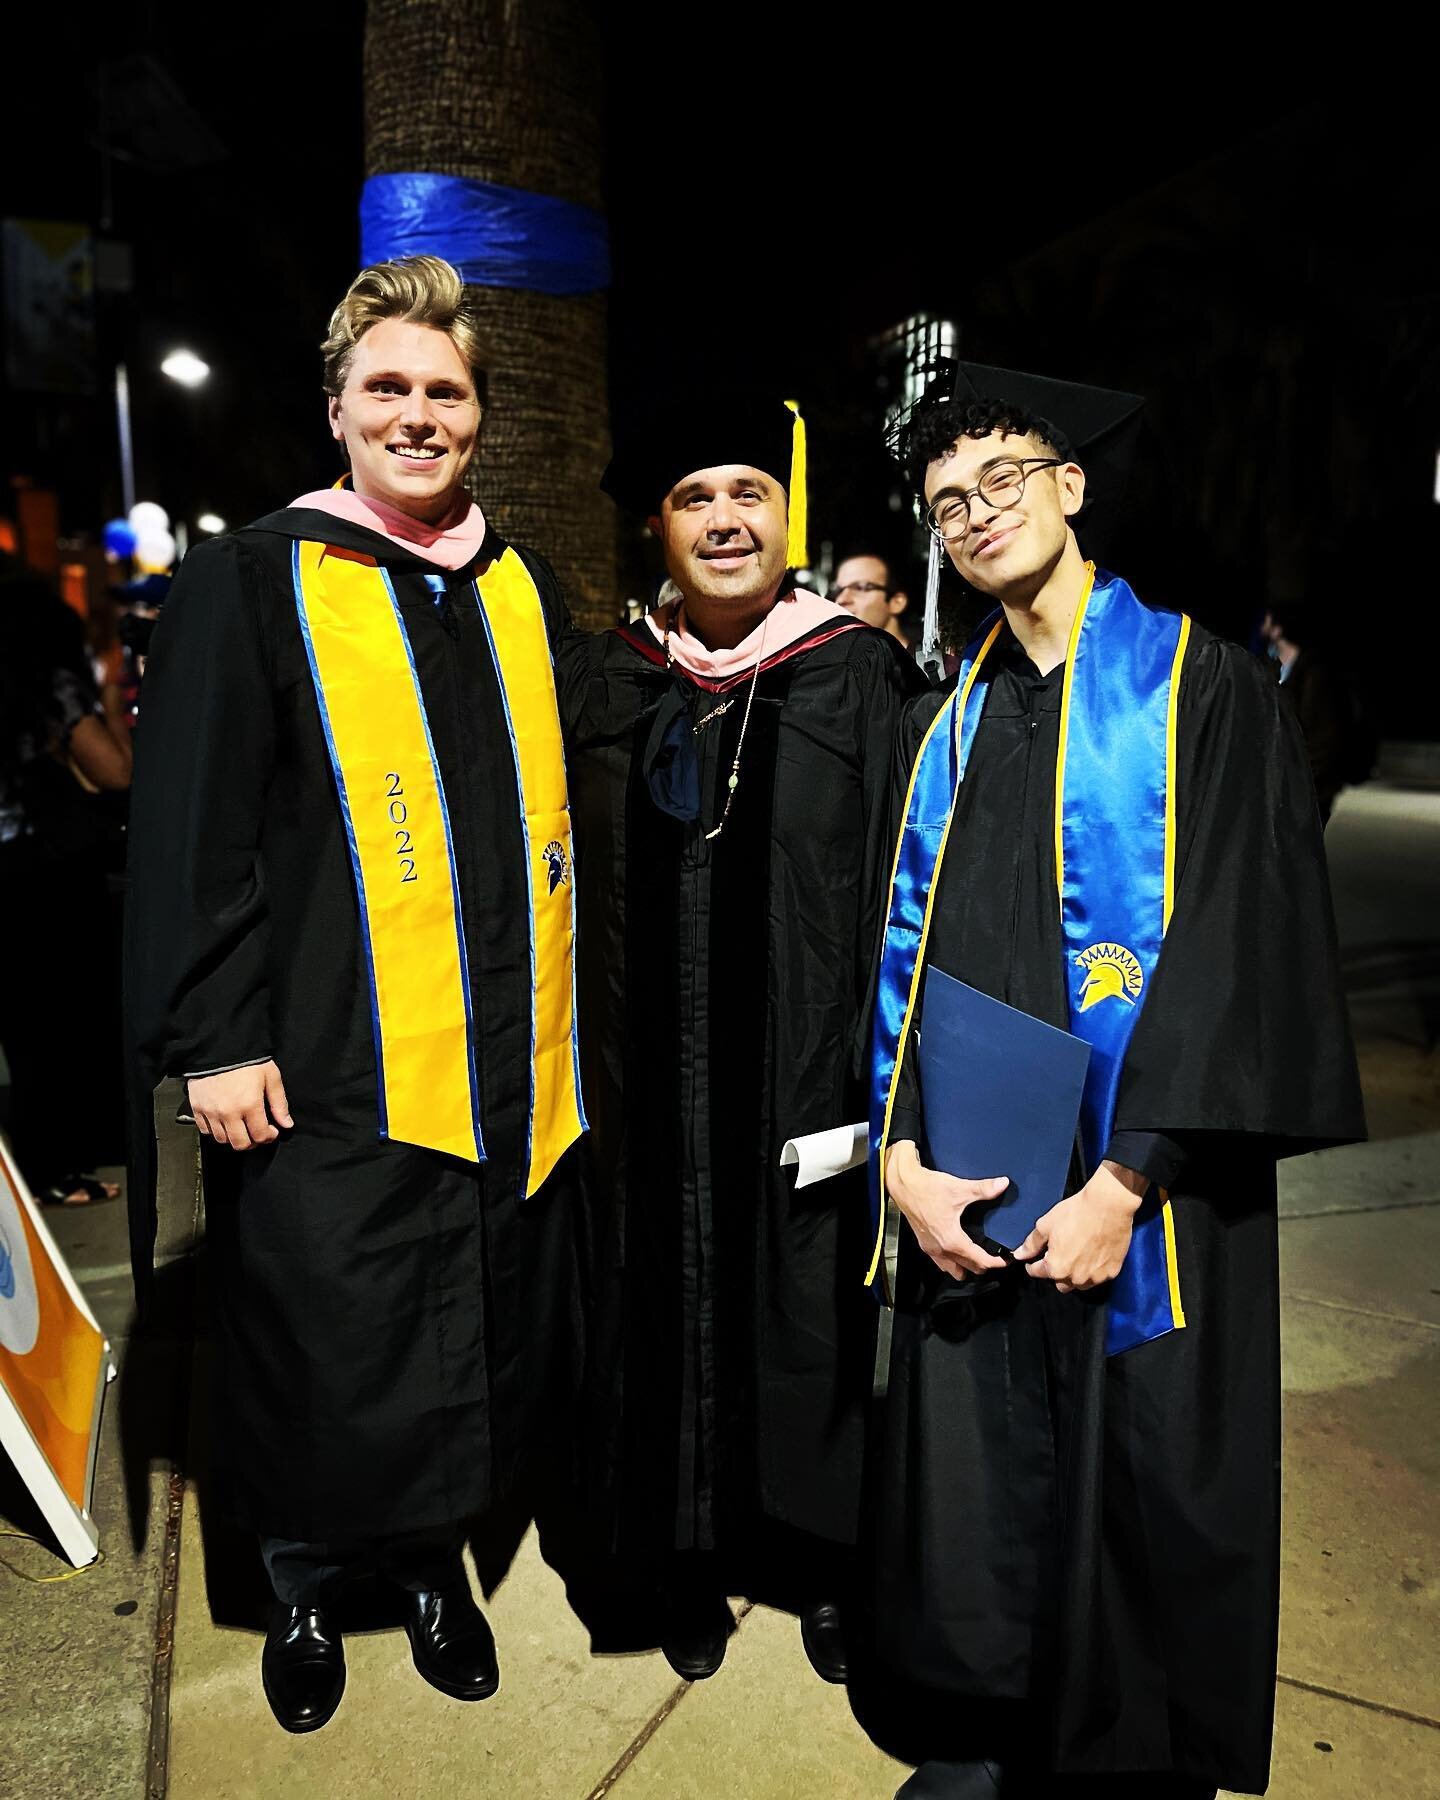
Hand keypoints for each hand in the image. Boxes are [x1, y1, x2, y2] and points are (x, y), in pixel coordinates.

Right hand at [188, 1061, 292, 1150]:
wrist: (218, 1046)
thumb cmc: (246, 1059)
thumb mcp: (271, 1076)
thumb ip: (279, 1103)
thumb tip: (287, 1124)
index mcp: (249, 1105)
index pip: (260, 1136)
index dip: (269, 1137)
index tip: (272, 1131)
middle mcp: (228, 1112)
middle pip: (240, 1144)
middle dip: (252, 1142)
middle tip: (257, 1133)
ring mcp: (211, 1112)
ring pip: (222, 1140)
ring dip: (234, 1137)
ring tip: (241, 1126)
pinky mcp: (197, 1108)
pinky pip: (205, 1130)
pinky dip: (216, 1131)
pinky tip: (224, 1121)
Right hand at [885, 1139, 1009, 1280]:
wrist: (904, 1185)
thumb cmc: (928, 1188)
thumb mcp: (959, 1189)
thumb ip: (983, 1189)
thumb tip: (1003, 1184)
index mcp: (952, 1240)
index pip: (980, 1261)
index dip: (996, 1263)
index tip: (1006, 1260)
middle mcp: (941, 1249)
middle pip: (969, 1269)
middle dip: (984, 1265)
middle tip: (995, 1256)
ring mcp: (931, 1249)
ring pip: (953, 1269)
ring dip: (966, 1266)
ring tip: (976, 1255)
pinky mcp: (924, 1244)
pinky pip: (941, 1262)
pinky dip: (952, 1261)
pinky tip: (957, 1248)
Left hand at [1016, 1160, 1146, 1293]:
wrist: (1108, 1205)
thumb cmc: (1077, 1213)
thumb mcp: (1045, 1225)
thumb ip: (1031, 1243)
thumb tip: (1020, 1254)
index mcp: (1056, 1267)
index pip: (1037, 1273)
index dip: (1032, 1265)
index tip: (1034, 1260)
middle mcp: (1075, 1278)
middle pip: (1059, 1283)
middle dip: (1055, 1272)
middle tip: (1058, 1254)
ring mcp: (1095, 1277)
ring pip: (1079, 1284)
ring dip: (1074, 1275)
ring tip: (1076, 1255)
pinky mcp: (1111, 1272)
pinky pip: (1097, 1278)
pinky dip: (1092, 1270)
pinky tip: (1092, 1255)